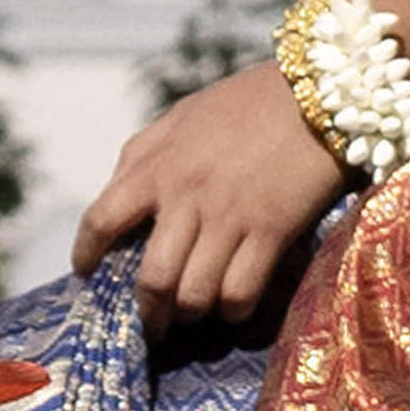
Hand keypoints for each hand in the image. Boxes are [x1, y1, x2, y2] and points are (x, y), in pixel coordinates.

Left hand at [74, 60, 348, 333]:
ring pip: (194, 294)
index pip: (101, 220)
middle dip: (147, 311)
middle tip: (153, 322)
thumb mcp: (185, 114)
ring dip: (190, 314)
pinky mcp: (272, 229)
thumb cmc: (252, 99)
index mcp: (158, 165)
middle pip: (151, 278)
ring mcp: (231, 216)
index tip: (87, 272)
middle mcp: (187, 197)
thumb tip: (117, 191)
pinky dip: (233, 309)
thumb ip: (145, 151)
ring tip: (195, 315)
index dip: (86, 253)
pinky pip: (241, 291)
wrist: (323, 88)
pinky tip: (235, 306)